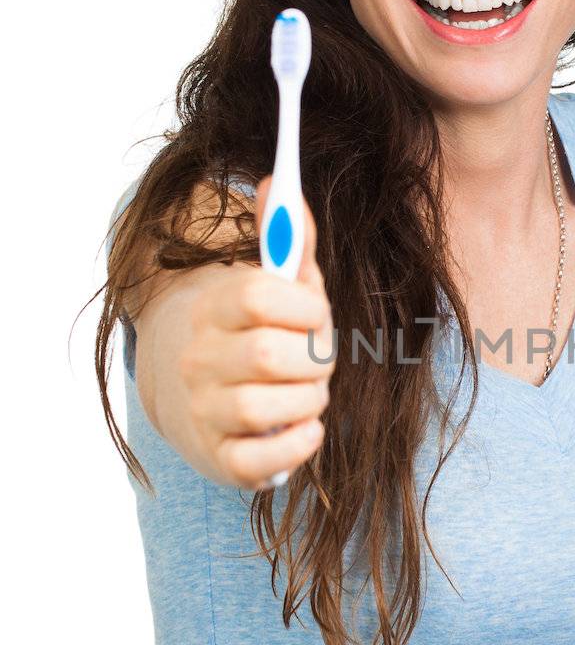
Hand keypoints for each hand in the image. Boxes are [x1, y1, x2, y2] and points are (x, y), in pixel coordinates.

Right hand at [177, 181, 334, 488]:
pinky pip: (261, 461)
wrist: (189, 393)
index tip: (315, 315)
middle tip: (315, 359)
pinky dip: (297, 444)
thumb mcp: (274, 284)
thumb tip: (280, 184)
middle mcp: (199, 360)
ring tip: (307, 393)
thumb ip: (289, 240)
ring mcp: (204, 412)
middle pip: (271, 355)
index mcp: (212, 309)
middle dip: (315, 358)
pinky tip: (305, 426)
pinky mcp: (220, 459)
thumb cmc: (253, 331)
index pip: (259, 296)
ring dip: (310, 401)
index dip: (305, 306)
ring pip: (268, 407)